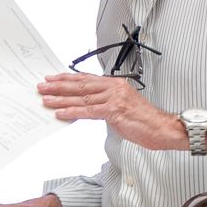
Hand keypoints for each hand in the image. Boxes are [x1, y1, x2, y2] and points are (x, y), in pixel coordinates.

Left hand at [36, 72, 183, 151]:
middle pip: (80, 84)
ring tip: (46, 99)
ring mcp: (114, 99)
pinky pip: (88, 110)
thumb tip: (88, 107)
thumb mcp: (123, 107)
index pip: (86, 78)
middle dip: (59, 86)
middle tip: (42, 86)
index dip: (67, 78)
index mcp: (115, 84)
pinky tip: (61, 112)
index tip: (53, 78)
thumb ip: (106, 104)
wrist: (163, 128)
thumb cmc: (145, 120)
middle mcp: (114, 88)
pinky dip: (72, 111)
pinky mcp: (115, 111)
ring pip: (82, 97)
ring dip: (61, 98)